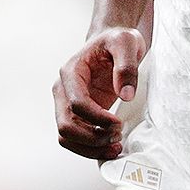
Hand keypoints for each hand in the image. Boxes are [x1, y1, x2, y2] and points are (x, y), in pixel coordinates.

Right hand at [53, 27, 144, 159]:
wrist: (114, 43)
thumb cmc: (117, 40)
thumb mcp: (126, 43)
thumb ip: (126, 66)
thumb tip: (126, 94)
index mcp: (71, 72)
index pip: (76, 103)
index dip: (98, 118)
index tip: (118, 123)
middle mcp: (63, 90)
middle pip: (66, 125)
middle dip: (92, 137)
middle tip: (117, 136)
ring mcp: (67, 104)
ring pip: (66, 137)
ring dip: (90, 148)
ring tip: (115, 147)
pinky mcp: (77, 115)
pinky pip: (75, 139)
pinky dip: (90, 149)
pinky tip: (110, 148)